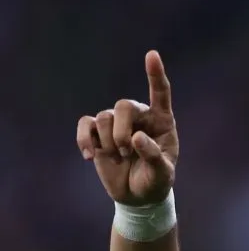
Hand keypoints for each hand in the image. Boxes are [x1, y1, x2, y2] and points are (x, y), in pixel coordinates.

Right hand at [77, 51, 178, 204]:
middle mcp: (139, 117)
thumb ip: (154, 156)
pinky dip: (84, 139)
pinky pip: (84, 125)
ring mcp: (117, 124)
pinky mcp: (97, 133)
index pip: (160, 93)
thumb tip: (136, 137)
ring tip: (117, 159)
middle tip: (124, 151)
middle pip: (123, 105)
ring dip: (107, 141)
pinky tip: (90, 156)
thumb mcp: (162, 174)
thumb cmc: (156, 181)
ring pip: (103, 117)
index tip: (152, 55)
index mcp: (162, 122)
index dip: (155, 74)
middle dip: (120, 130)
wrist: (137, 195)